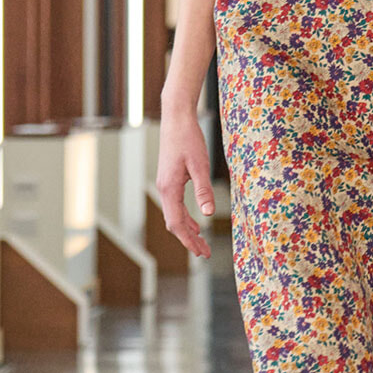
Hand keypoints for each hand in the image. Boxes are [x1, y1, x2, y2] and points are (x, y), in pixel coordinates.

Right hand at [156, 100, 215, 258]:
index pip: (176, 223)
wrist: (176, 119)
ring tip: (201, 243)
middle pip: (174, 223)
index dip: (188, 241)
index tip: (200, 253)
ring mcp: (166, 185)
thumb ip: (203, 190)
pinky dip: (186, 217)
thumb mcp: (200, 164)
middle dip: (189, 240)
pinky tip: (196, 223)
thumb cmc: (188, 139)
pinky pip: (176, 206)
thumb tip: (207, 213)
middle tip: (204, 253)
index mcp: (169, 189)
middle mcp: (164, 189)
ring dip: (188, 230)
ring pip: (175, 215)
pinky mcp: (170, 180)